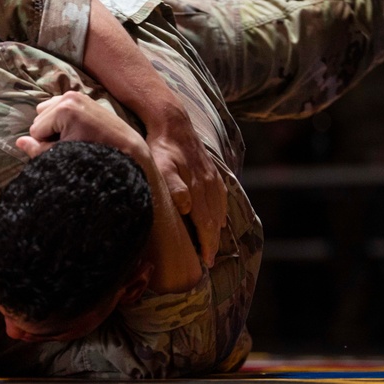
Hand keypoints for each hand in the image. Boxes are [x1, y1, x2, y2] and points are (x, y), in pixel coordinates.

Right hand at [16, 92, 146, 158]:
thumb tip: (19, 142)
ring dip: (54, 125)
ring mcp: (76, 94)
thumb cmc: (95, 156)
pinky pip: (58, 105)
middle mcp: (69, 97)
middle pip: (39, 118)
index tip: (64, 152)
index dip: (44, 145)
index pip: (35, 130)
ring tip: (73, 137)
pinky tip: (76, 128)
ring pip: (47, 111)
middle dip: (49, 133)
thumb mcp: (63, 156)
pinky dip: (62, 117)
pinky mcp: (83, 96)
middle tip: (69, 145)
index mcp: (64, 109)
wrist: (127, 149)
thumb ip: (38, 150)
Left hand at [147, 109, 226, 267]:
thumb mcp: (163, 167)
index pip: (204, 224)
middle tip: (209, 261)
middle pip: (213, 220)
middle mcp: (209, 186)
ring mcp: (211, 178)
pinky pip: (220, 197)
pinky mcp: (211, 171)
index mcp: (198, 189)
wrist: (173, 122)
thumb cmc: (163, 148)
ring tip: (213, 245)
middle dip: (212, 242)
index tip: (205, 262)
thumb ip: (175, 188)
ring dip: (216, 229)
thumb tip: (187, 208)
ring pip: (218, 209)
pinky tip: (218, 219)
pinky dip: (220, 211)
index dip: (206, 244)